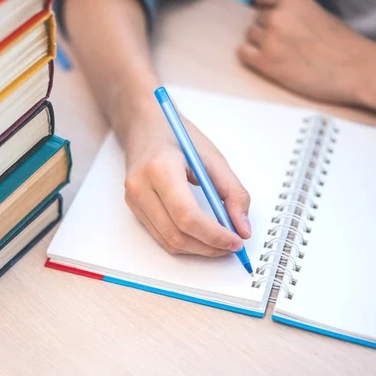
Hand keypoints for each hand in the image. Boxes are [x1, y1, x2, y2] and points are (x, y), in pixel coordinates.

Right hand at [122, 102, 251, 256]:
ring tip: (219, 243)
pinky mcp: (134, 208)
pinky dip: (185, 242)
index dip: (214, 234)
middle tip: (231, 245)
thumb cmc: (177, 138)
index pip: (187, 215)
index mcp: (160, 168)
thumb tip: (242, 228)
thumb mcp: (213, 158)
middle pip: (177, 233)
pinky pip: (161, 236)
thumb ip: (234, 193)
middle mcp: (140, 186)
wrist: (144, 126)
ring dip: (198, 249)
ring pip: (168, 241)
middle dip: (209, 246)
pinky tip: (202, 237)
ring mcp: (133, 199)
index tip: (235, 240)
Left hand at [238, 0, 372, 103]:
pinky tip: (265, 62)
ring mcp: (270, 38)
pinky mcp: (265, 62)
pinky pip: (243, 53)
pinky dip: (250, 56)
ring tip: (280, 55)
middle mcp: (278, 15)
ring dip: (259, 44)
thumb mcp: (318, 13)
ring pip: (250, 36)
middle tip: (284, 44)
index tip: (272, 18)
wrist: (356, 69)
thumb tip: (277, 16)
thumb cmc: (344, 45)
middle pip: (257, 20)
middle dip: (266, 30)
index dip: (266, 9)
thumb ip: (296, 12)